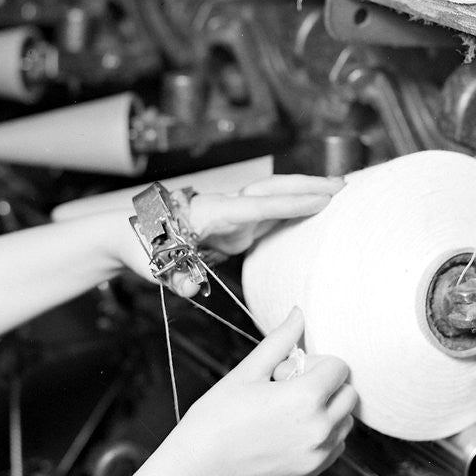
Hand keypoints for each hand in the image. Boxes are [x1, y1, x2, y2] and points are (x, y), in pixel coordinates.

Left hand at [106, 174, 342, 297]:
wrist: (129, 235)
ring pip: (275, 198)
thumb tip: (191, 288)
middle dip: (309, 187)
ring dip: (306, 193)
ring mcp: (232, 214)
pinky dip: (295, 209)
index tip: (324, 201)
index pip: (258, 206)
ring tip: (341, 193)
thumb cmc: (141, 247)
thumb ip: (176, 276)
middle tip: (346, 187)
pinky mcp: (235, 226)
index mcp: (211, 211)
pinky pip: (270, 213)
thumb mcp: (154, 264)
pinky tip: (315, 213)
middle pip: (273, 190)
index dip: (292, 204)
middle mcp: (227, 206)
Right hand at [178, 307, 356, 475]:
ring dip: (327, 411)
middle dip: (326, 385)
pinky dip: (323, 436)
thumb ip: (281, 340)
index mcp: (306, 398)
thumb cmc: (218, 416)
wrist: (200, 467)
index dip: (315, 363)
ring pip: (345, 422)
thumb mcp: (249, 370)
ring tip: (289, 412)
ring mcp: (317, 456)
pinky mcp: (312, 474)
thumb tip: (298, 312)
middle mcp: (319, 429)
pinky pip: (335, 447)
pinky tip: (291, 432)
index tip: (287, 372)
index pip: (340, 367)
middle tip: (289, 390)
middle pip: (349, 394)